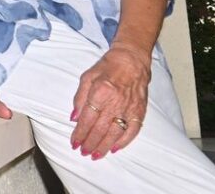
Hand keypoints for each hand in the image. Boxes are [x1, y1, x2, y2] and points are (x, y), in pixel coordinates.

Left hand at [70, 43, 149, 158]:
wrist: (131, 60)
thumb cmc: (108, 67)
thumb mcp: (87, 77)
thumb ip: (79, 98)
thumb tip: (74, 117)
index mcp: (100, 91)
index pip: (87, 118)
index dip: (80, 133)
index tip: (74, 142)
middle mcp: (115, 101)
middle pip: (100, 129)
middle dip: (90, 143)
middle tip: (83, 152)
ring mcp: (129, 107)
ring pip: (115, 133)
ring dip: (104, 146)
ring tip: (96, 155)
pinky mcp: (139, 111)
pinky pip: (133, 130)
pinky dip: (124, 142)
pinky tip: (115, 148)